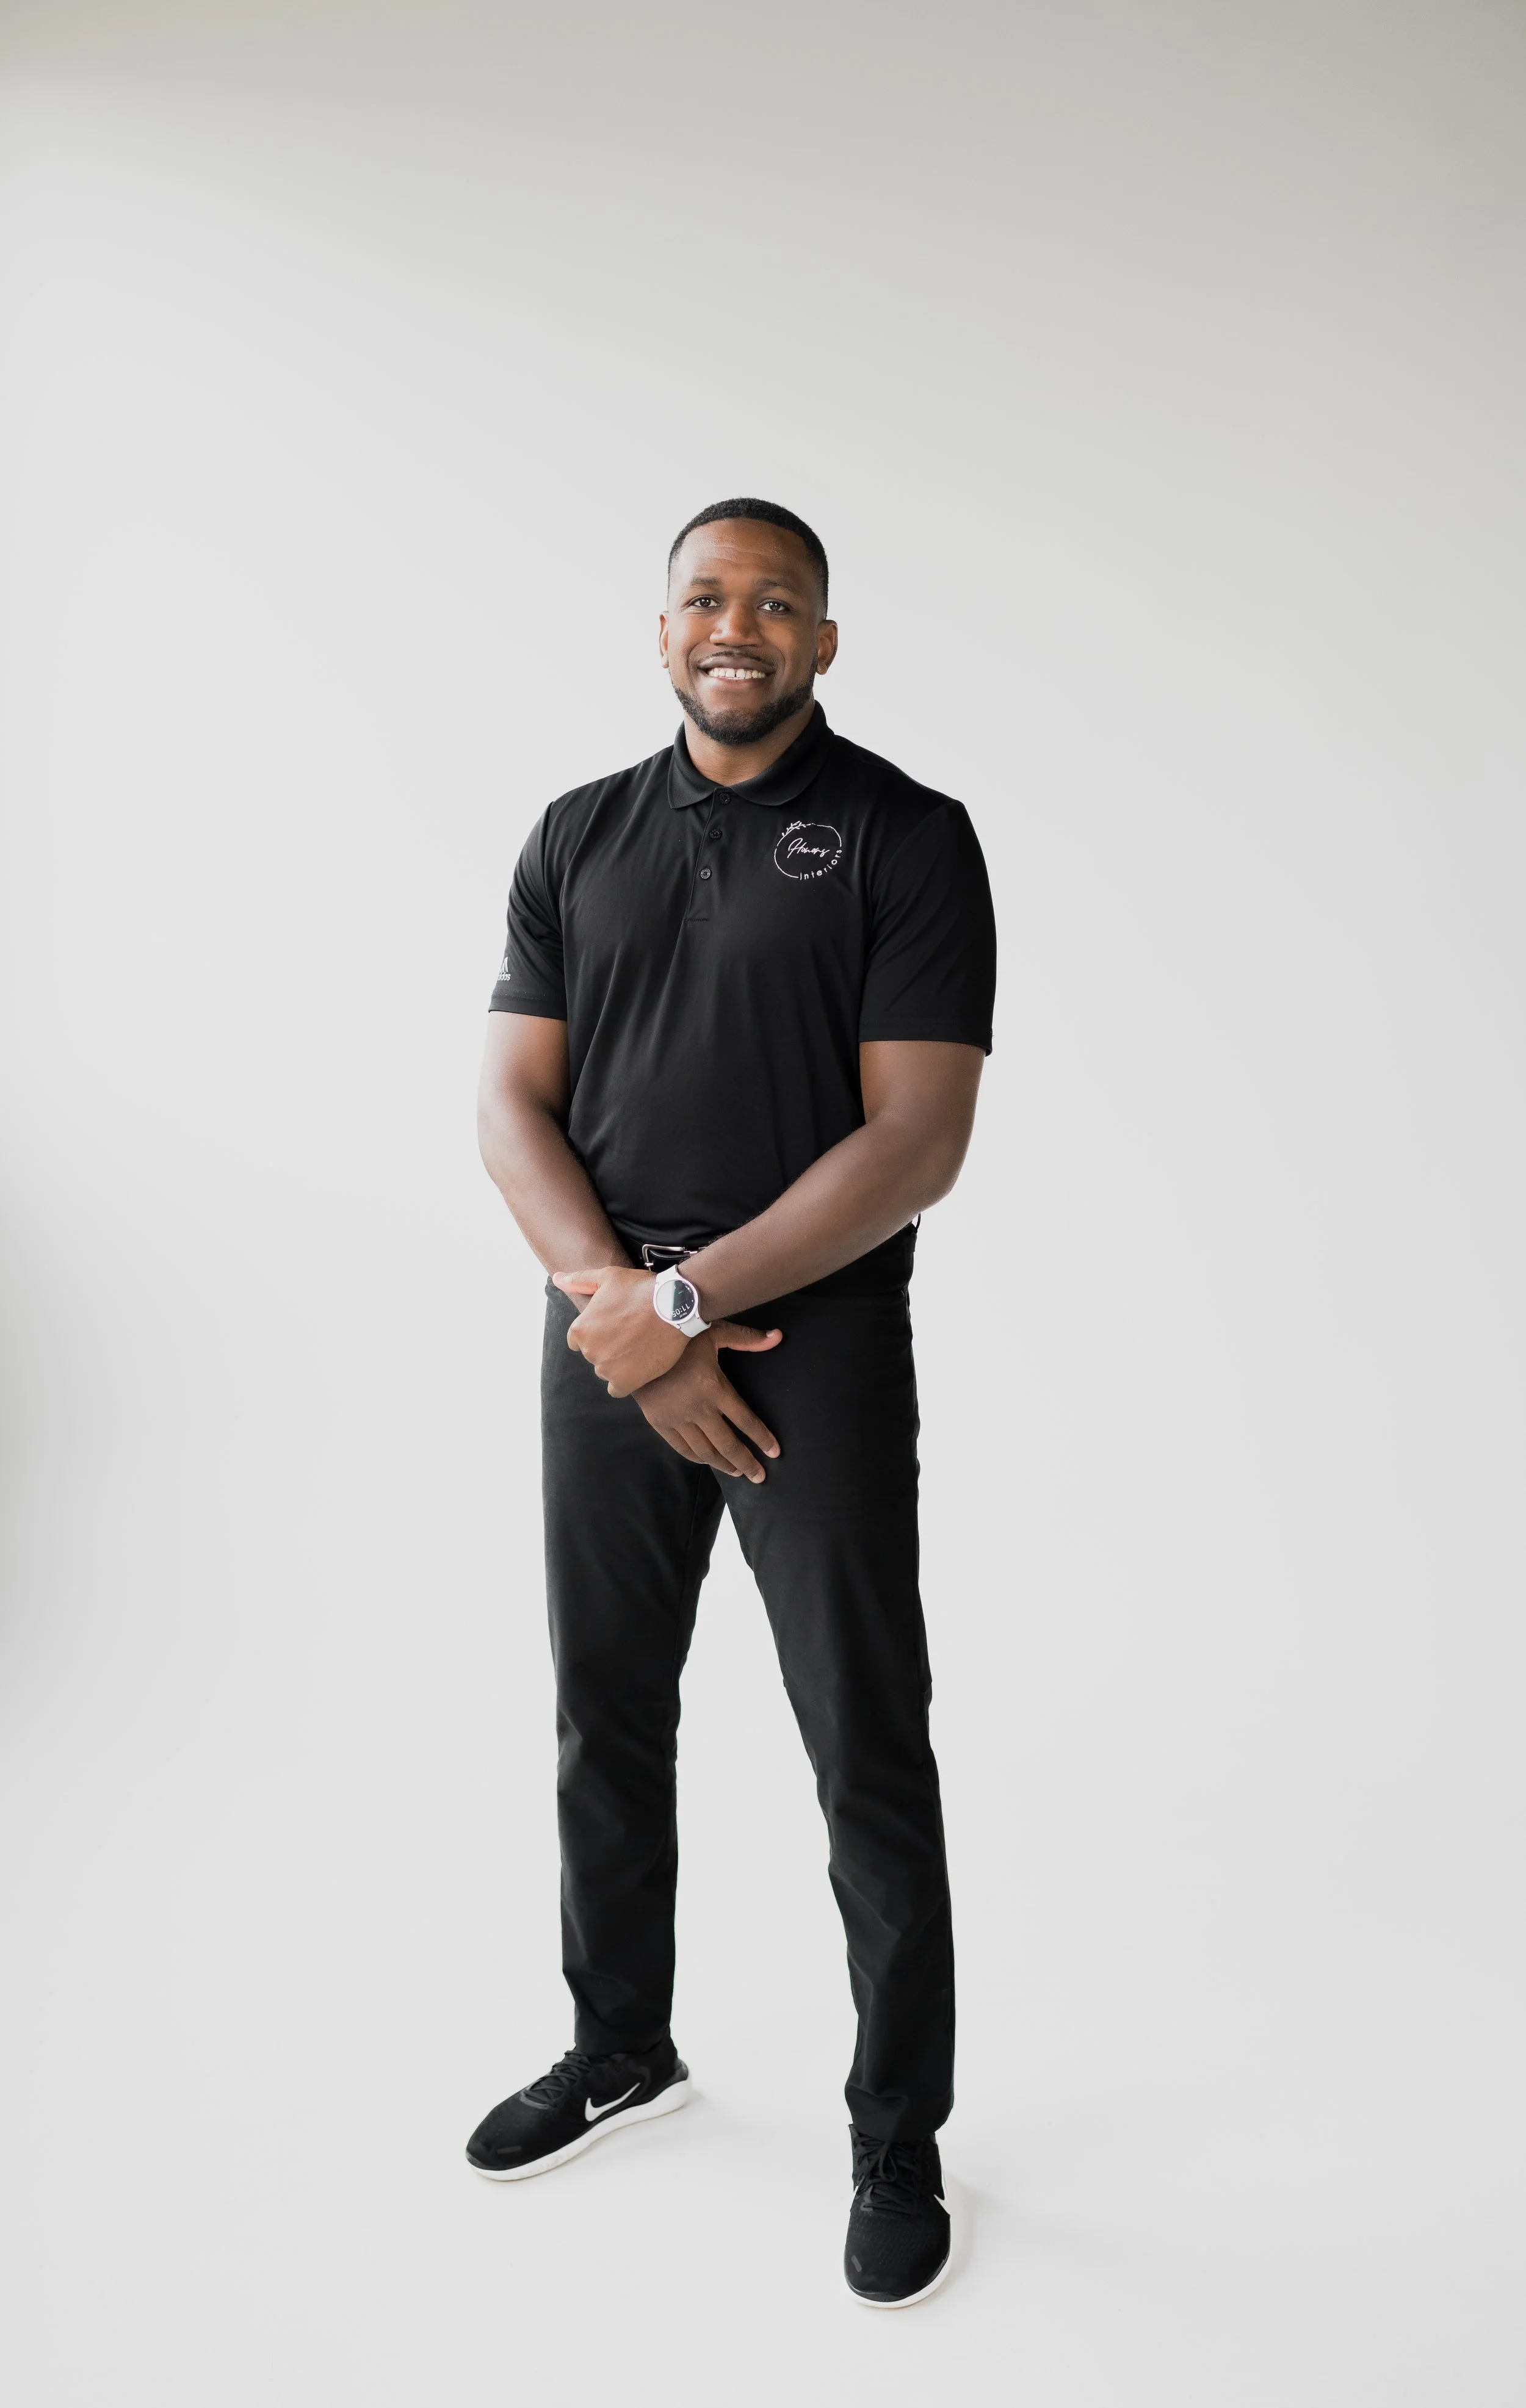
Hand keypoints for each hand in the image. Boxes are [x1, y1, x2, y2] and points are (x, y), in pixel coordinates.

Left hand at [554, 1263, 688, 1395]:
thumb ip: (579, 1281)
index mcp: (580, 1329)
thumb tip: (556, 1279)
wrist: (673, 1306)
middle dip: (607, 1346)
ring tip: (638, 1347)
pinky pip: (616, 1389)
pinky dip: (625, 1381)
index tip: (613, 1325)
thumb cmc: (640, 1289)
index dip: (596, 1332)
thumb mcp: (607, 1277)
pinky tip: (636, 1368)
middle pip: (594, 1354)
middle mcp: (589, 1351)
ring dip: (617, 1363)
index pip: (578, 1340)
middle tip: (630, 1333)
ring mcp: (607, 1369)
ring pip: (605, 1371)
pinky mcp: (625, 1381)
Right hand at [633, 1325, 783, 1480]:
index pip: (745, 1420)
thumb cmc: (680, 1335)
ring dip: (724, 1465)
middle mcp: (698, 1409)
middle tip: (760, 1478)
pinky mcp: (659, 1423)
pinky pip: (682, 1448)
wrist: (635, 1344)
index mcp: (714, 1387)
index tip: (775, 1453)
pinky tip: (709, 1462)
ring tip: (738, 1473)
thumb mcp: (715, 1331)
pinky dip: (697, 1459)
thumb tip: (778, 1337)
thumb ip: (747, 1338)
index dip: (762, 1438)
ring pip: (705, 1451)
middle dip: (746, 1463)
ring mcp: (677, 1419)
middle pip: (727, 1444)